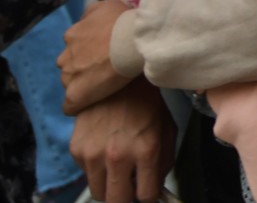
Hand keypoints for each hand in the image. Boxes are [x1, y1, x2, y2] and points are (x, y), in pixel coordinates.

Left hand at [60, 0, 134, 113]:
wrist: (135, 40)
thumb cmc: (124, 21)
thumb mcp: (107, 5)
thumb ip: (92, 13)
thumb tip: (88, 19)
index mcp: (72, 35)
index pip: (74, 45)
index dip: (89, 49)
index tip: (104, 51)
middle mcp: (66, 55)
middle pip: (70, 64)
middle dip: (83, 66)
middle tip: (105, 66)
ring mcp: (69, 76)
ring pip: (70, 83)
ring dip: (82, 83)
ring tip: (103, 84)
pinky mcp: (76, 94)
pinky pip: (70, 105)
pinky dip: (78, 104)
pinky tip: (91, 103)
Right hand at [69, 76, 175, 202]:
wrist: (116, 80)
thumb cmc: (146, 104)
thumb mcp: (167, 129)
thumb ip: (164, 161)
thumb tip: (156, 186)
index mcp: (146, 150)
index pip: (146, 195)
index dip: (149, 195)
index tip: (147, 190)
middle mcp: (118, 155)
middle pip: (117, 201)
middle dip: (126, 197)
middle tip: (130, 186)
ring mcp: (93, 154)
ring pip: (98, 192)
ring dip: (109, 186)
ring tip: (118, 168)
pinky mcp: (76, 149)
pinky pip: (86, 173)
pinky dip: (96, 169)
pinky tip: (104, 149)